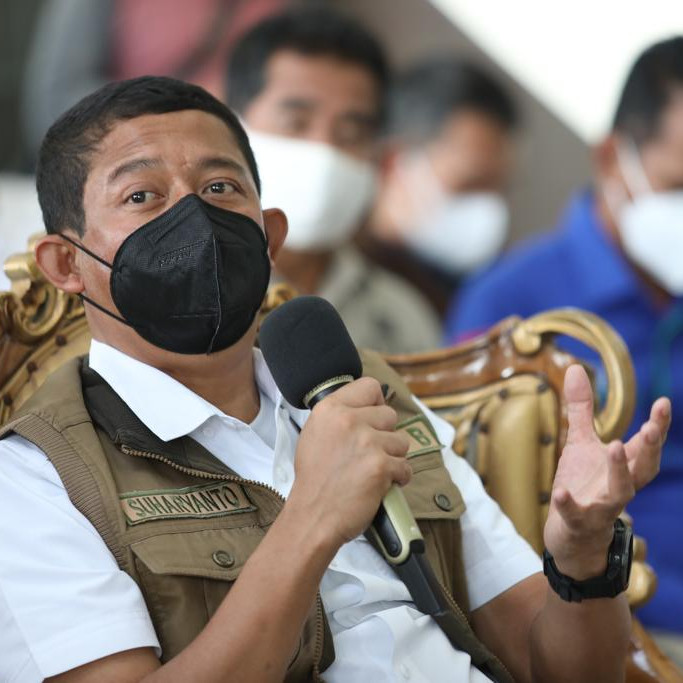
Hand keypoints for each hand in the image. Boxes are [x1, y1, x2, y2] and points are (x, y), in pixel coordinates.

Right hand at [287, 377, 410, 550]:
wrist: (312, 517)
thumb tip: (368, 407)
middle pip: (390, 415)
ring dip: (393, 457)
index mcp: (330, 409)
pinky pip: (406, 466)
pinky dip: (398, 478)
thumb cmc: (315, 480)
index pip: (370, 386)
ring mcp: (367, 442)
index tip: (373, 418)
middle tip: (369, 453)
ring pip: (402, 441)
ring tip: (373, 471)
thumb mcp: (315, 434)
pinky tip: (380, 485)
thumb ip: (340, 416)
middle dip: (385, 435)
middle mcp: (349, 420)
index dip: (376, 403)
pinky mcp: (381, 466)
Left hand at [543, 364, 670, 578]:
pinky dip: (569, 504)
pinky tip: (560, 492)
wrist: (571, 532)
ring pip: (620, 492)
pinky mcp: (580, 521)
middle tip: (654, 426)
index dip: (657, 425)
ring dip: (620, 470)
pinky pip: (576, 514)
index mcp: (623, 466)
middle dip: (651, 447)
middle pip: (643, 468)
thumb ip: (582, 409)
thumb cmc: (583, 484)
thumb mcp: (581, 443)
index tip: (664, 402)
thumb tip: (576, 368)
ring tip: (615, 445)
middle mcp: (620, 486)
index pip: (646, 444)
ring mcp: (602, 505)